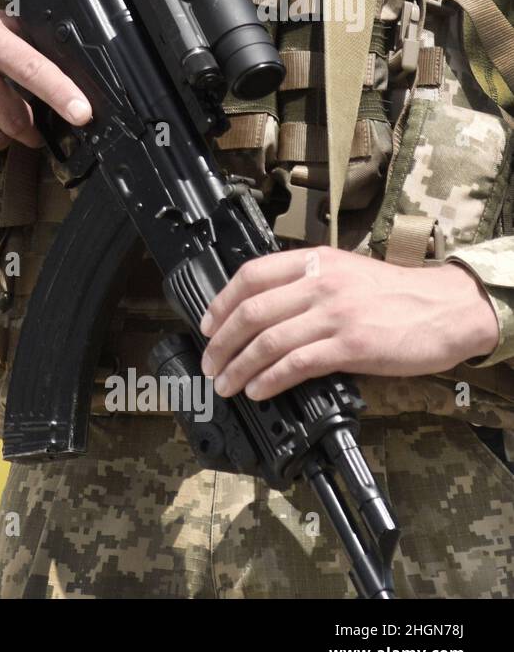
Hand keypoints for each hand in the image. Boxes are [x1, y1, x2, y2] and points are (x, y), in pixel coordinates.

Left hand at [199, 247, 498, 400]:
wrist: (446, 307)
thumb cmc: (394, 294)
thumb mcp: (343, 272)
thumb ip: (303, 283)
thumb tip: (259, 312)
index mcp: (313, 261)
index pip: (250, 276)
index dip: (220, 303)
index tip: (206, 327)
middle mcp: (319, 284)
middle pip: (251, 312)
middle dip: (221, 342)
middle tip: (209, 363)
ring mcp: (334, 314)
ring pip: (268, 340)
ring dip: (238, 367)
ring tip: (226, 384)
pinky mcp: (351, 345)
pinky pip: (296, 364)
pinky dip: (269, 379)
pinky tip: (258, 390)